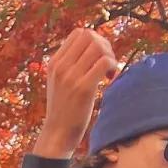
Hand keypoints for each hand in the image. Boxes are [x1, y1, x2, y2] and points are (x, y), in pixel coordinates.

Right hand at [33, 28, 117, 158]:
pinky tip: (110, 79)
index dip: (94, 39)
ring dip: (109, 55)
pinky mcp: (83, 88)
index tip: (97, 57)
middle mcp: (61, 67)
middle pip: (90, 36)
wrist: (57, 134)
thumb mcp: (59, 83)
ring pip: (98, 47)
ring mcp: (70, 77)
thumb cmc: (63, 110)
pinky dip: (113, 66)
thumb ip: (69, 65)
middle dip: (104, 45)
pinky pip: (104, 62)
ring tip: (108, 72)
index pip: (78, 33)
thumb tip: (95, 46)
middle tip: (106, 63)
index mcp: (54, 63)